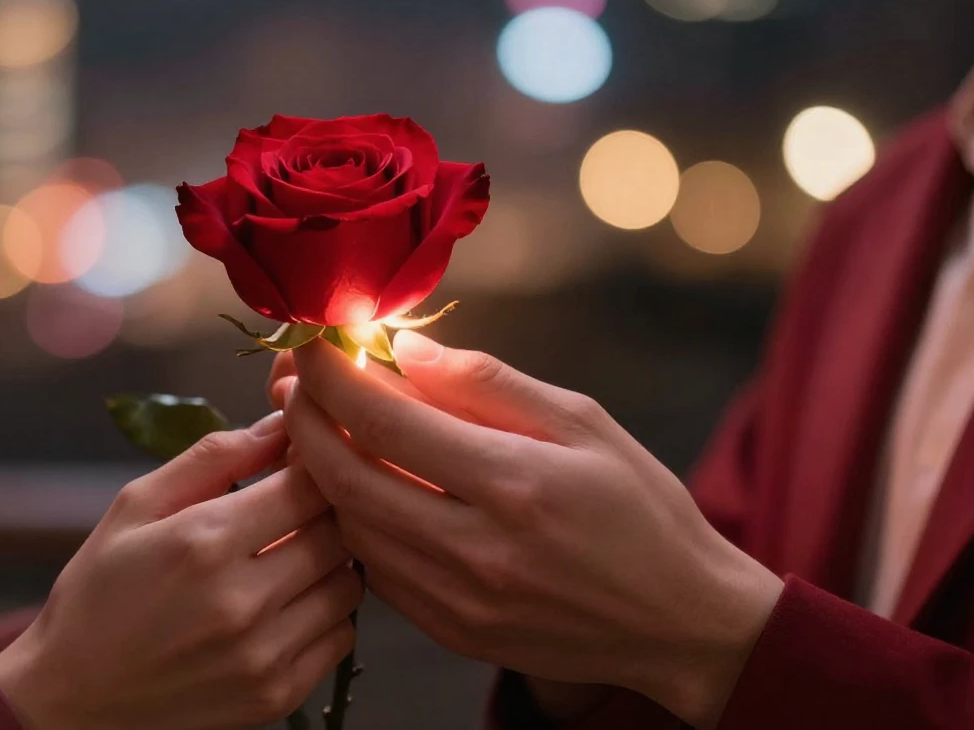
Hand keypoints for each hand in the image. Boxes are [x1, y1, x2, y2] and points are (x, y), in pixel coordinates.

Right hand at [0, 414, 361, 729]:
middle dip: (325, 511)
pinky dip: (327, 614)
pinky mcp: (276, 696)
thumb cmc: (98, 595)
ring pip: (348, 585)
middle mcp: (241, 601)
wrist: (70, 701)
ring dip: (331, 563)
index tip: (301, 463)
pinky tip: (288, 604)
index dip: (314, 464)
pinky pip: (341, 638)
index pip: (308, 484)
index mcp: (203, 542)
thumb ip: (213, 457)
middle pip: (337, 533)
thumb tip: (280, 422)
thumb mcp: (135, 506)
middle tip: (297, 509)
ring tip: (291, 557)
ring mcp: (263, 655)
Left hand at [278, 334, 781, 728]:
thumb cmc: (640, 508)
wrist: (680, 622)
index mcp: (513, 483)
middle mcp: (476, 549)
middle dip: (304, 421)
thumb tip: (407, 350)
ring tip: (323, 425)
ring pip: (352, 526)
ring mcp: (458, 601)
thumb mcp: (583, 422)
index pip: (384, 419)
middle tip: (293, 382)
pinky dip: (356, 520)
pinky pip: (374, 568)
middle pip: (346, 479)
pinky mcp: (452, 631)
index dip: (331, 374)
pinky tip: (363, 485)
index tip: (309, 341)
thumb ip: (488, 383)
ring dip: (322, 472)